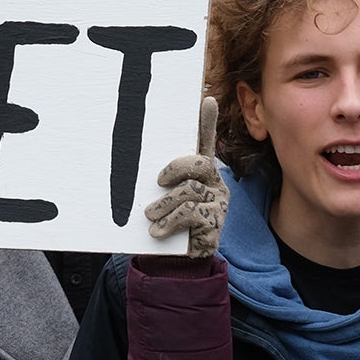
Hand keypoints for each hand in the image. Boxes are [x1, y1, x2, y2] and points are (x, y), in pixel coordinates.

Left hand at [144, 96, 227, 258]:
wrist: (177, 259)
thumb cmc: (167, 222)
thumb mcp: (161, 199)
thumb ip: (157, 181)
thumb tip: (141, 167)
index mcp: (201, 174)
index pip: (205, 144)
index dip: (207, 123)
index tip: (205, 100)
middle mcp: (214, 184)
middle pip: (199, 164)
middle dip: (175, 169)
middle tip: (158, 182)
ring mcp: (218, 204)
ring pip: (190, 191)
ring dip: (164, 204)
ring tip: (150, 216)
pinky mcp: (215, 224)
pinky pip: (190, 214)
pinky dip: (169, 222)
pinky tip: (157, 232)